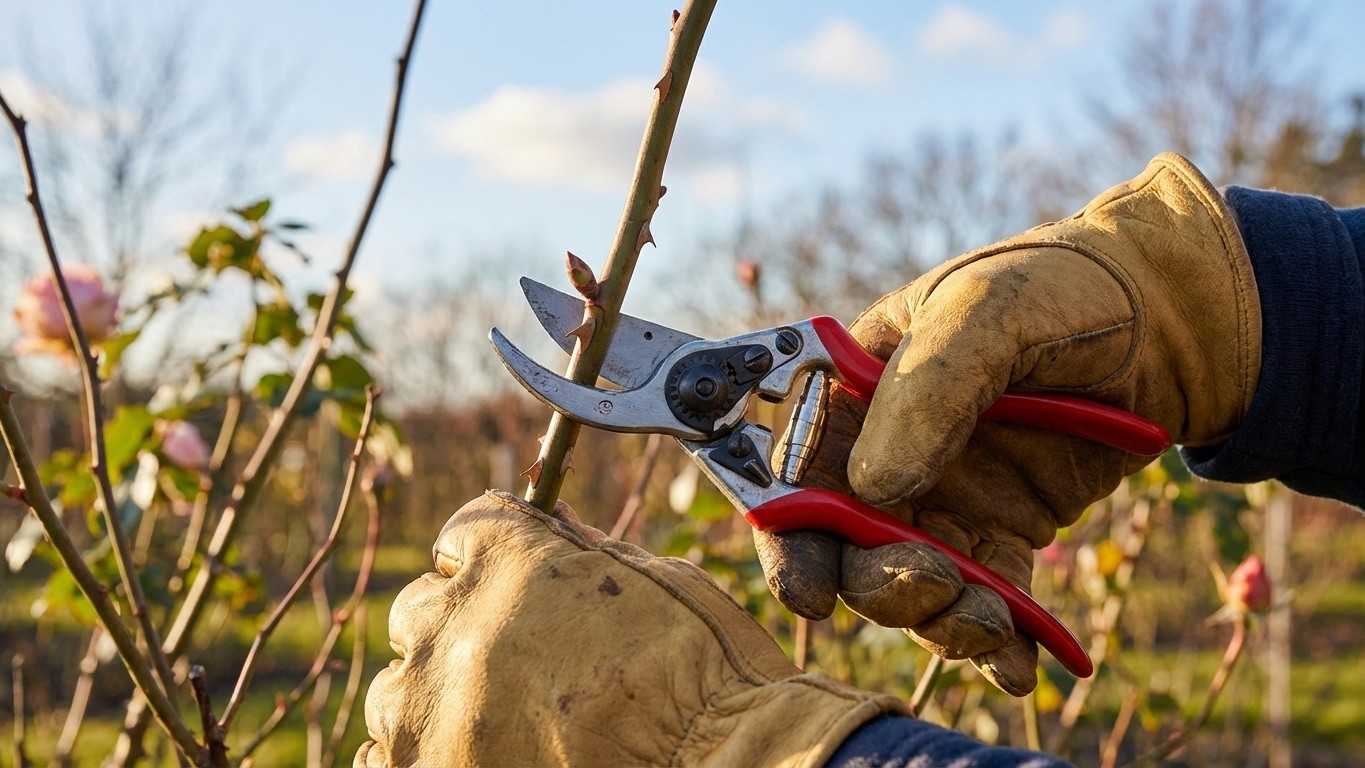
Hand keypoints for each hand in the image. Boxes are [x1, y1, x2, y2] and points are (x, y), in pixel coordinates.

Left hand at [358, 491, 904, 766]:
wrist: (719, 765)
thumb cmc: (705, 673)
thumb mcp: (658, 580)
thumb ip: (585, 547)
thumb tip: (552, 519)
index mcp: (505, 556)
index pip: (462, 533)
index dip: (491, 555)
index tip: (512, 580)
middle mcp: (449, 624)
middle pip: (420, 608)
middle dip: (461, 624)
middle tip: (519, 660)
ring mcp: (426, 710)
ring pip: (396, 687)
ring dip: (438, 692)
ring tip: (502, 719)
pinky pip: (378, 758)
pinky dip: (415, 754)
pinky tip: (469, 755)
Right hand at [755, 153, 1261, 694]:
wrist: (1169, 317)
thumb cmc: (1060, 287)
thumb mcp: (988, 313)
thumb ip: (928, 390)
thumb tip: (874, 487)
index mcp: (855, 390)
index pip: (794, 468)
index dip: (788, 533)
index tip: (808, 590)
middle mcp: (885, 451)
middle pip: (847, 542)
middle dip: (878, 583)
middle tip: (934, 586)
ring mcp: (944, 495)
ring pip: (913, 582)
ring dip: (940, 619)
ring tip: (992, 626)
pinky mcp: (1004, 530)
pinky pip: (987, 596)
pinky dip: (998, 638)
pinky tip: (1020, 665)